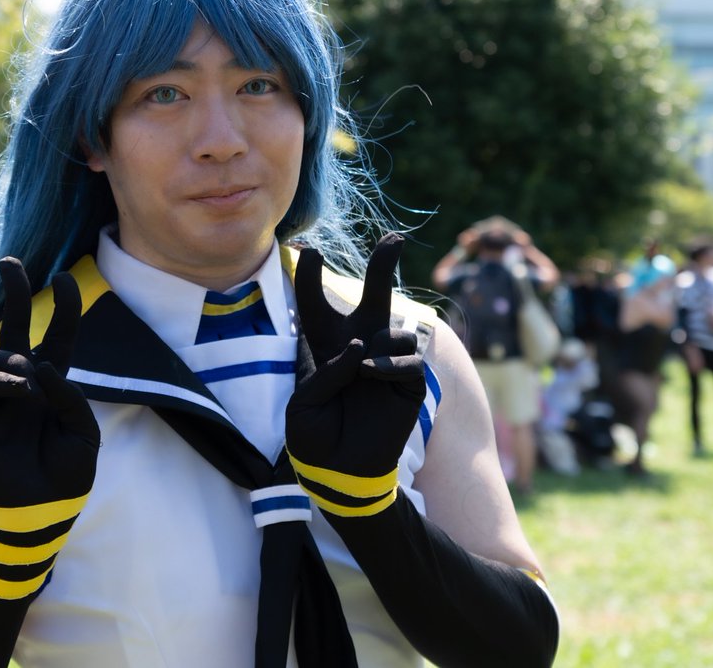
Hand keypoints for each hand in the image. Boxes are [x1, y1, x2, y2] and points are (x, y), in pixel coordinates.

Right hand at [0, 258, 98, 509]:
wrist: (40, 510)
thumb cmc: (66, 475)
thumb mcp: (84, 433)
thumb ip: (71, 397)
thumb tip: (41, 366)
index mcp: (52, 383)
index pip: (57, 335)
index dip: (63, 306)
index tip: (64, 278)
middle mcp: (23, 382)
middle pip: (15, 326)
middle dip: (13, 291)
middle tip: (10, 262)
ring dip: (17, 360)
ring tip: (30, 385)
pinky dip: (3, 381)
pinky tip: (20, 390)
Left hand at [288, 234, 425, 482]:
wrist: (336, 473)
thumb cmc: (314, 438)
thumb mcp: (303, 402)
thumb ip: (327, 370)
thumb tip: (361, 345)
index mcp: (324, 347)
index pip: (316, 304)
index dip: (310, 279)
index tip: (308, 252)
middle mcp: (358, 346)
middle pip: (373, 295)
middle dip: (384, 264)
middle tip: (395, 238)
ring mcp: (386, 363)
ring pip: (394, 327)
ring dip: (377, 340)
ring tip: (361, 368)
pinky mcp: (409, 384)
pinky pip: (406, 359)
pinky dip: (388, 364)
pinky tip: (372, 375)